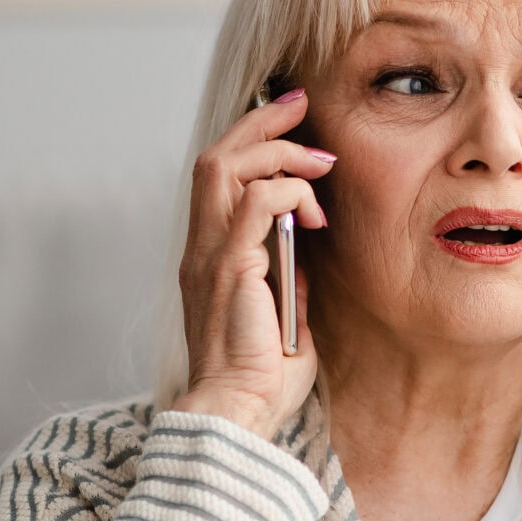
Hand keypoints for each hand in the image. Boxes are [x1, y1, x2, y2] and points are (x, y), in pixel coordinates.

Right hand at [170, 89, 332, 438]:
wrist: (237, 416)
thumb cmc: (261, 381)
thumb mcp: (283, 316)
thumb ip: (287, 277)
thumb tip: (304, 245)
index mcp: (209, 258)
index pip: (217, 178)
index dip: (251, 140)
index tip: (292, 122)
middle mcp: (201, 249)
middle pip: (216, 157)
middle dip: (260, 123)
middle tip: (300, 104)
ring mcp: (210, 256)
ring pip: (227, 167)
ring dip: (278, 153)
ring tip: (320, 163)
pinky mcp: (231, 269)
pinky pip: (254, 204)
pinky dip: (287, 194)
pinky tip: (315, 215)